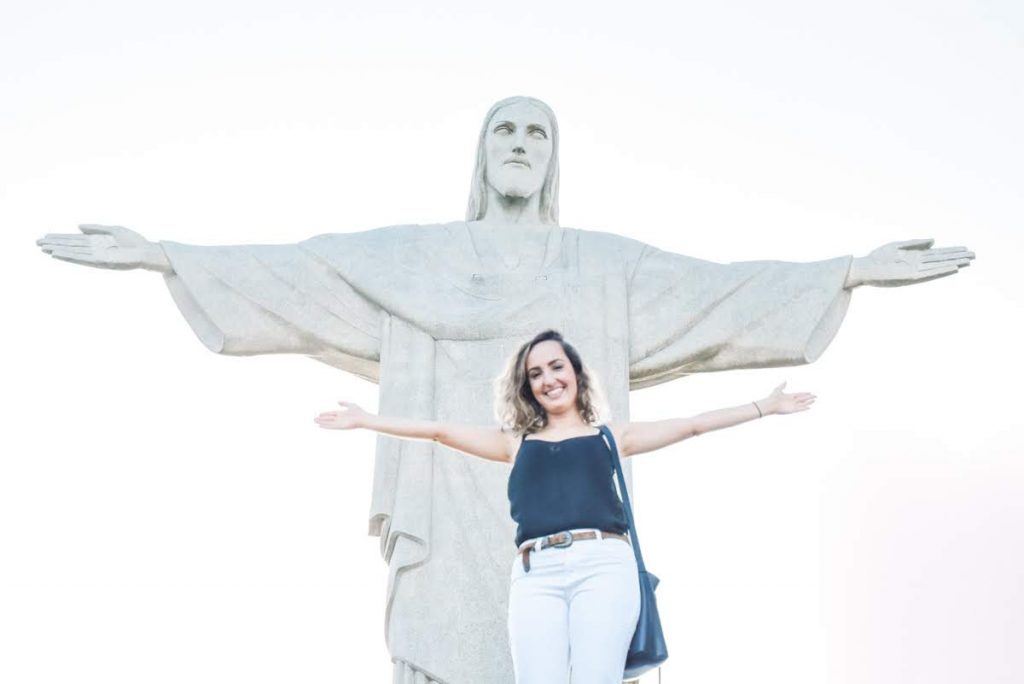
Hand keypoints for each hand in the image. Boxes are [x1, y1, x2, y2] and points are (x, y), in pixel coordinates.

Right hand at [36, 224, 171, 272]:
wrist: (148, 250)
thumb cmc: (134, 241)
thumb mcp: (113, 230)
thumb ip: (96, 228)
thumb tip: (78, 226)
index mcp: (97, 242)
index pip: (74, 240)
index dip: (60, 238)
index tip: (45, 236)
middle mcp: (95, 250)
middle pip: (70, 246)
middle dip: (54, 244)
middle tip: (37, 243)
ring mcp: (97, 256)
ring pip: (73, 252)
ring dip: (58, 250)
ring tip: (43, 248)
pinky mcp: (102, 261)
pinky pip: (83, 258)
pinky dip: (70, 256)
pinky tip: (59, 253)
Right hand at [314, 401, 370, 429]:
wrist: (363, 418)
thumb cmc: (359, 412)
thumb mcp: (351, 405)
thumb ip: (344, 403)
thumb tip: (337, 401)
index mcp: (342, 414)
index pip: (331, 413)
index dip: (325, 414)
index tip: (319, 413)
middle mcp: (340, 419)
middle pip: (328, 418)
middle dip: (321, 418)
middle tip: (314, 419)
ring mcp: (340, 423)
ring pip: (328, 422)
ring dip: (322, 422)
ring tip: (315, 421)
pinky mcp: (340, 426)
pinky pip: (331, 426)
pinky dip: (326, 426)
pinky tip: (320, 426)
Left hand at [756, 382, 814, 415]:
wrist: (770, 404)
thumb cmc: (773, 397)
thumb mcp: (778, 389)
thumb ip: (782, 385)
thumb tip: (785, 380)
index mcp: (789, 396)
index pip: (799, 394)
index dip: (804, 393)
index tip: (809, 392)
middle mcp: (792, 401)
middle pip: (802, 399)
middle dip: (809, 397)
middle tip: (815, 396)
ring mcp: (792, 405)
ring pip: (803, 403)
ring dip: (808, 402)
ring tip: (814, 400)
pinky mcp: (792, 410)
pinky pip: (800, 408)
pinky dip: (805, 408)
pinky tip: (809, 407)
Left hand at [845, 239, 973, 287]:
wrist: (863, 267)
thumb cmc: (877, 257)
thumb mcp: (897, 246)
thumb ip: (915, 243)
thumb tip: (934, 240)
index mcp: (915, 256)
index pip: (937, 253)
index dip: (951, 251)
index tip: (966, 248)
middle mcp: (917, 263)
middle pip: (941, 259)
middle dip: (957, 256)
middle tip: (974, 255)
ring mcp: (914, 269)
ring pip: (937, 266)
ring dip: (952, 263)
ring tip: (967, 261)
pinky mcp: (908, 275)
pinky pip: (927, 273)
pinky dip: (939, 270)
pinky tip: (950, 268)